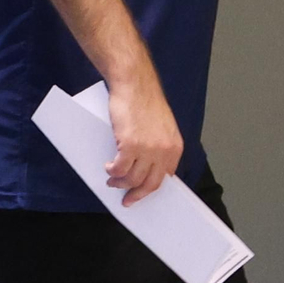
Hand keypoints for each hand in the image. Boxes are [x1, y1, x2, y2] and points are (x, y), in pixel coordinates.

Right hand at [104, 71, 182, 205]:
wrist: (135, 83)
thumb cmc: (145, 100)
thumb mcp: (162, 126)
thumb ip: (160, 146)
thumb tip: (150, 165)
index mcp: (174, 146)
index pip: (164, 177)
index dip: (151, 187)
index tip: (142, 193)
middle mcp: (164, 150)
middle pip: (150, 184)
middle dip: (137, 195)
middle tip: (127, 199)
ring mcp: (147, 149)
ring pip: (133, 179)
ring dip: (120, 183)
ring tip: (113, 180)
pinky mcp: (130, 145)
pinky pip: (120, 169)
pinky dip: (112, 171)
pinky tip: (108, 168)